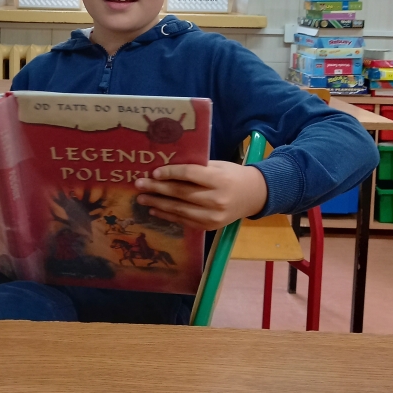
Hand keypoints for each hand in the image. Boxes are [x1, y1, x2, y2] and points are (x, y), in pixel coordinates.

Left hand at [134, 161, 267, 230]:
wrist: (253, 196)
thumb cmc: (232, 175)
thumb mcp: (218, 166)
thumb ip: (197, 167)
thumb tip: (166, 167)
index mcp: (220, 179)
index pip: (190, 174)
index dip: (171, 173)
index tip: (154, 172)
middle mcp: (216, 199)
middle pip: (181, 193)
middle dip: (157, 189)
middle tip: (139, 184)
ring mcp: (213, 216)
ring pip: (180, 209)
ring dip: (158, 204)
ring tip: (142, 198)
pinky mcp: (210, 226)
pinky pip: (184, 221)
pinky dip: (167, 215)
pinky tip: (155, 209)